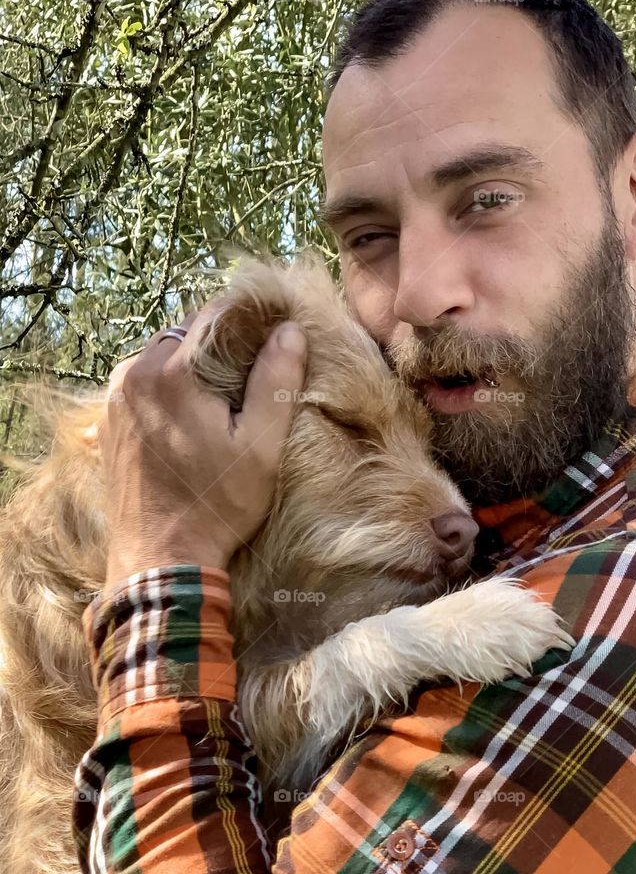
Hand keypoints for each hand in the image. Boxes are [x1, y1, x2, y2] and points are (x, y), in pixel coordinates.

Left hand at [100, 305, 306, 586]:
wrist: (160, 560)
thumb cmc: (217, 506)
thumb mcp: (261, 447)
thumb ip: (276, 382)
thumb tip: (290, 332)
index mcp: (173, 373)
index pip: (214, 313)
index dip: (250, 317)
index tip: (276, 330)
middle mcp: (134, 375)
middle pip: (185, 333)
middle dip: (220, 343)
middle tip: (254, 371)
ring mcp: (115, 399)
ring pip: (161, 356)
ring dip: (192, 366)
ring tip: (225, 398)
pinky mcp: (108, 422)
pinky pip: (143, 385)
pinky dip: (169, 388)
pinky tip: (193, 419)